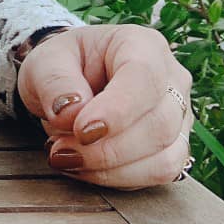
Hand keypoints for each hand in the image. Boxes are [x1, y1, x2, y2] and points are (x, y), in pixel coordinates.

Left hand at [16, 23, 193, 189]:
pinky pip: (161, 174)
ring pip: (164, 157)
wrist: (70, 81)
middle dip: (107, 148)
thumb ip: (54, 83)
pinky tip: (87, 169)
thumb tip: (70, 114)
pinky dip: (120, 179)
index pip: (144, 78)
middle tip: (60, 150)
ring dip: (112, 169)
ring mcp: (179, 115)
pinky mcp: (174, 146)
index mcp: (142, 44)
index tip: (82, 130)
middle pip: (159, 124)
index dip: (117, 111)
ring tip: (68, 157)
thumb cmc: (62, 65)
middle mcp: (171, 77)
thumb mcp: (44, 62)